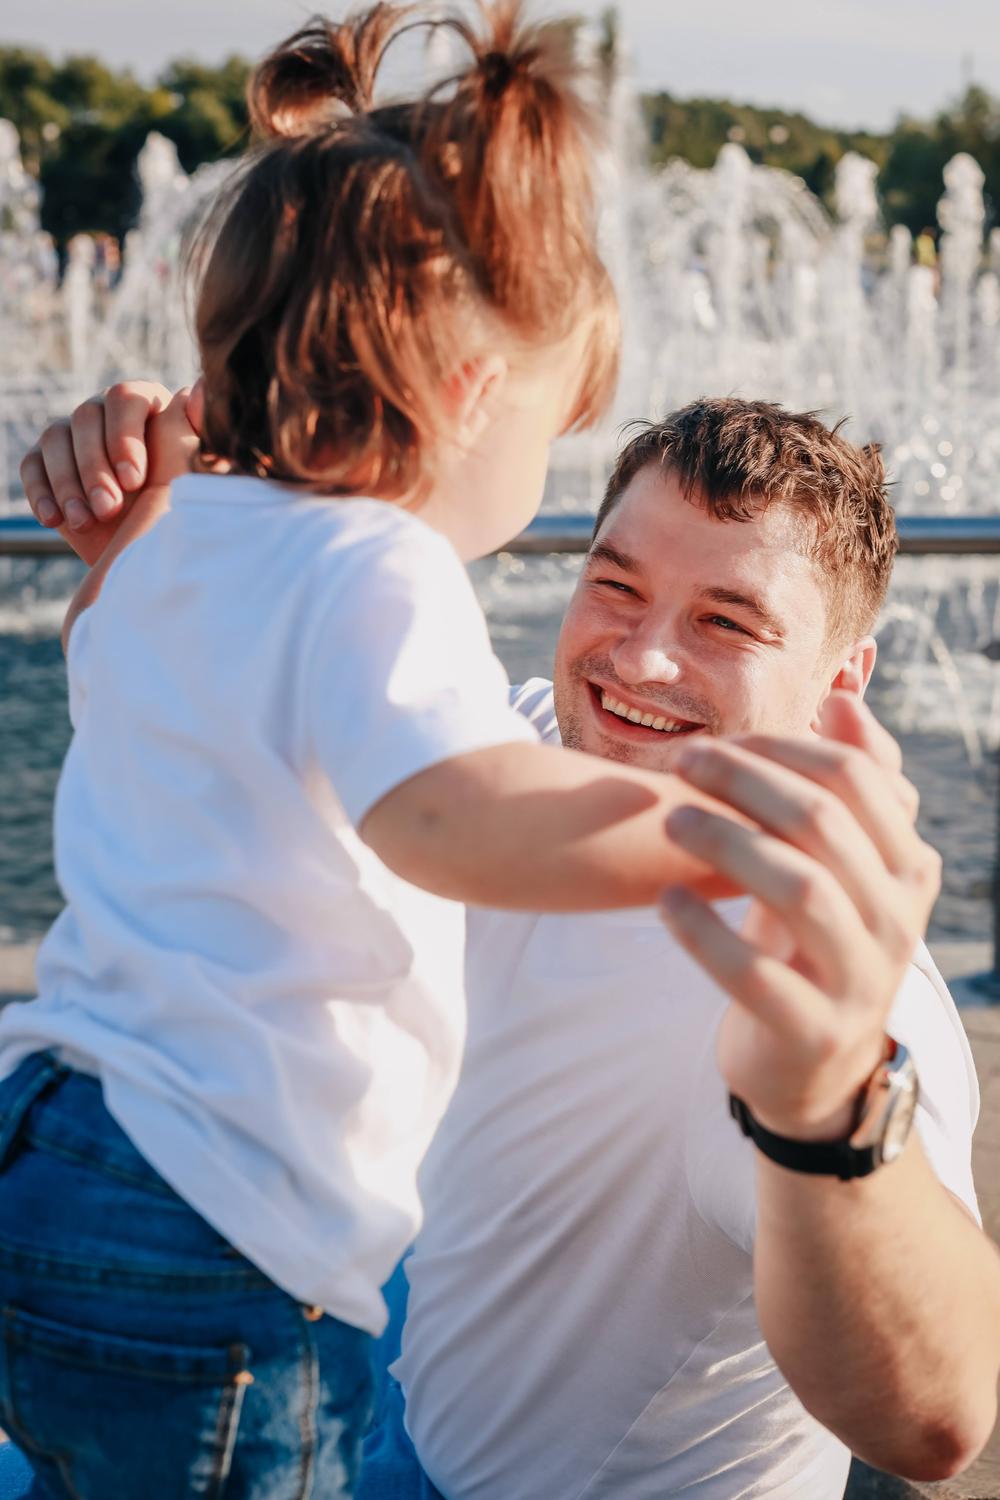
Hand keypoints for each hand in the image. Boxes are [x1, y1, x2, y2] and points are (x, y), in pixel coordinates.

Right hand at [19, 380, 199, 565]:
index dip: (125, 436)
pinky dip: (40, 492)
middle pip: (86, 416)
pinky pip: (32, 465)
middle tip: (110, 509)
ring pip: (55, 438)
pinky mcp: (48, 463)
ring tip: (86, 522)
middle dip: (95, 467)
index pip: (126, 397)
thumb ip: (199, 430)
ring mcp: (75, 436)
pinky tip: (54, 519)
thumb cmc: (184, 509)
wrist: (155, 551)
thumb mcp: (198, 472)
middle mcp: (107, 412)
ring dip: (68, 483)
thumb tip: (200, 387)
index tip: (134, 480)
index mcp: (147, 403)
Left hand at [659, 693, 940, 1141]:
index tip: (714, 741)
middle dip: (746, 781)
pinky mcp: (815, 1030)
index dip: (781, 748)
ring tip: (669, 818)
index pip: (855, 779)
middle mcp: (899, 917)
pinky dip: (705, 933)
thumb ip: (851, 785)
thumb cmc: (814, 939)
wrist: (815, 1064)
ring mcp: (862, 978)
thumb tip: (841, 697)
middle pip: (824, 823)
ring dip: (727, 843)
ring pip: (801, 890)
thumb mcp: (841, 864)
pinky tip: (664, 900)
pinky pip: (757, 976)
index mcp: (909, 865)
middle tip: (682, 762)